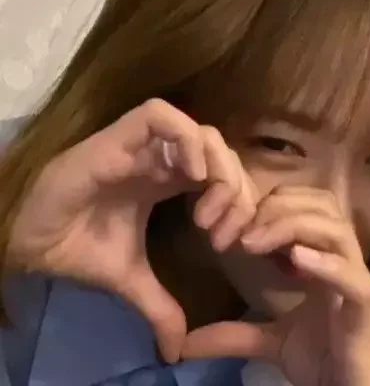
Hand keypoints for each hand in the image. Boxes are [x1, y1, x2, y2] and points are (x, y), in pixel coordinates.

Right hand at [6, 99, 255, 361]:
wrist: (35, 241)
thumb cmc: (82, 249)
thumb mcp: (132, 278)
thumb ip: (161, 305)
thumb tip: (176, 351)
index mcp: (171, 181)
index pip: (223, 174)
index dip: (237, 201)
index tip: (225, 241)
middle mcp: (164, 159)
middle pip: (222, 152)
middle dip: (236, 188)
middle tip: (221, 230)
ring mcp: (144, 144)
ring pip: (202, 132)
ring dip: (217, 168)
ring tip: (205, 211)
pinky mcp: (121, 136)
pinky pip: (164, 116)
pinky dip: (188, 141)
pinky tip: (190, 178)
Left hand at [182, 187, 369, 385]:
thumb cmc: (324, 360)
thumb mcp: (272, 340)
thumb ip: (236, 332)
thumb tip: (187, 343)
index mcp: (324, 258)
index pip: (306, 204)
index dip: (272, 203)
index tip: (235, 223)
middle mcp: (343, 259)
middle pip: (323, 204)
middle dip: (280, 206)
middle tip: (244, 229)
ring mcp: (356, 281)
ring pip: (337, 230)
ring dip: (292, 226)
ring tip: (255, 243)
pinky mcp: (366, 310)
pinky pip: (353, 278)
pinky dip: (326, 264)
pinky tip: (295, 259)